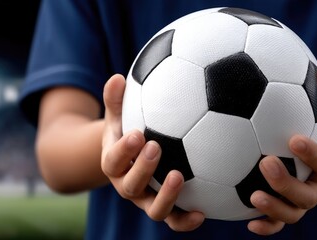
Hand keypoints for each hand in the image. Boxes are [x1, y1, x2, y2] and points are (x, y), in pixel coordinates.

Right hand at [100, 74, 204, 230]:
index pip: (113, 161)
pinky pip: (176, 221)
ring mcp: (147, 201)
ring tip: (179, 177)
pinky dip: (187, 220)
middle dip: (142, 168)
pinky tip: (203, 212)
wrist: (133, 158)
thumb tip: (116, 77)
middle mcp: (128, 187)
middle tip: (156, 146)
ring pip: (153, 209)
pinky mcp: (166, 210)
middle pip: (130, 186)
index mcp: (115, 164)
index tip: (136, 134)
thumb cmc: (128, 130)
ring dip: (166, 196)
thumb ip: (116, 100)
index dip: (122, 151)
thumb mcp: (118, 116)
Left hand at [248, 69, 316, 234]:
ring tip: (253, 195)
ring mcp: (301, 203)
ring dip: (274, 208)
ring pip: (291, 213)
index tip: (293, 139)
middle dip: (287, 183)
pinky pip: (275, 224)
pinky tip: (247, 222)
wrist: (316, 155)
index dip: (312, 154)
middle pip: (308, 195)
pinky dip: (265, 226)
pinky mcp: (284, 212)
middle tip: (265, 163)